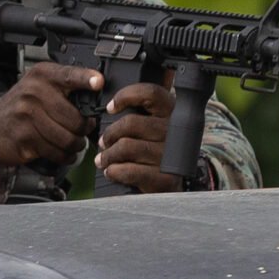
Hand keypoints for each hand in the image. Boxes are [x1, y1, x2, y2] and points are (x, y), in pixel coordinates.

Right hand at [0, 63, 102, 166]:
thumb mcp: (38, 86)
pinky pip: (56, 152)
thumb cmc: (20, 107)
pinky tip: (64, 153)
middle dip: (84, 129)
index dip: (86, 79)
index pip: (69, 75)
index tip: (98, 82)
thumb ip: (64, 87)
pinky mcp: (25, 138)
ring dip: (76, 145)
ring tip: (74, 143)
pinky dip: (65, 156)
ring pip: (68, 138)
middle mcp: (34, 93)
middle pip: (75, 118)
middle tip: (82, 130)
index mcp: (42, 76)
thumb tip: (97, 95)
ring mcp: (27, 116)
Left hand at [92, 78, 185, 192]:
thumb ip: (139, 114)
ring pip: (126, 147)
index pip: (150, 93)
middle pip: (130, 123)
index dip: (125, 96)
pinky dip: (113, 171)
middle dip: (110, 134)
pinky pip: (129, 171)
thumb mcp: (154, 127)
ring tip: (104, 159)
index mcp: (173, 113)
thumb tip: (109, 108)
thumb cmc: (156, 151)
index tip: (110, 108)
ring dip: (108, 155)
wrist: (171, 185)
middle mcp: (175, 132)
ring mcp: (171, 155)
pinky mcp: (165, 177)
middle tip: (104, 142)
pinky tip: (112, 171)